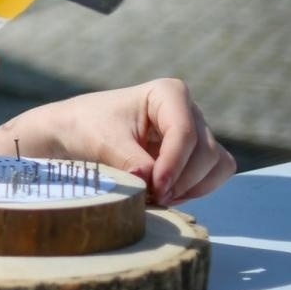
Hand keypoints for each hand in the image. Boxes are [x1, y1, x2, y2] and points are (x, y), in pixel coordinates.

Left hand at [0, 78, 234, 205]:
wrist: (74, 134)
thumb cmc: (86, 128)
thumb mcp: (104, 143)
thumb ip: (131, 162)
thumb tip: (151, 181)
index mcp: (168, 93)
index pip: (184, 132)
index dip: (174, 165)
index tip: (154, 188)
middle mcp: (188, 109)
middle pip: (205, 152)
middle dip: (181, 179)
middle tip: (153, 196)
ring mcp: (195, 130)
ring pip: (216, 164)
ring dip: (192, 187)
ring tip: (158, 196)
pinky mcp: (196, 152)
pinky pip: (214, 174)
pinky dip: (196, 189)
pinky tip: (167, 194)